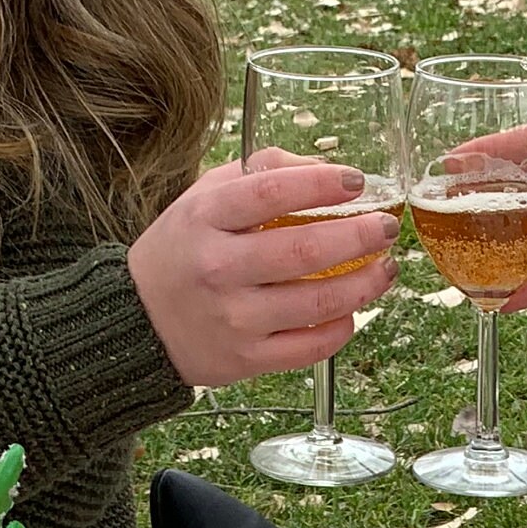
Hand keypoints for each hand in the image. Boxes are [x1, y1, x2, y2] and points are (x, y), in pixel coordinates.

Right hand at [126, 153, 400, 388]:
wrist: (140, 321)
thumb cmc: (184, 251)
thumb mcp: (205, 197)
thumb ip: (260, 173)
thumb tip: (323, 169)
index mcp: (205, 218)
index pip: (271, 192)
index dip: (321, 184)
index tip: (356, 181)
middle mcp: (218, 268)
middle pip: (304, 250)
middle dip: (359, 236)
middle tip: (386, 228)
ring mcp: (234, 318)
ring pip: (317, 301)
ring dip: (365, 284)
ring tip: (386, 269)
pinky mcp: (246, 359)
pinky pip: (310, 346)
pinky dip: (342, 328)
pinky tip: (353, 311)